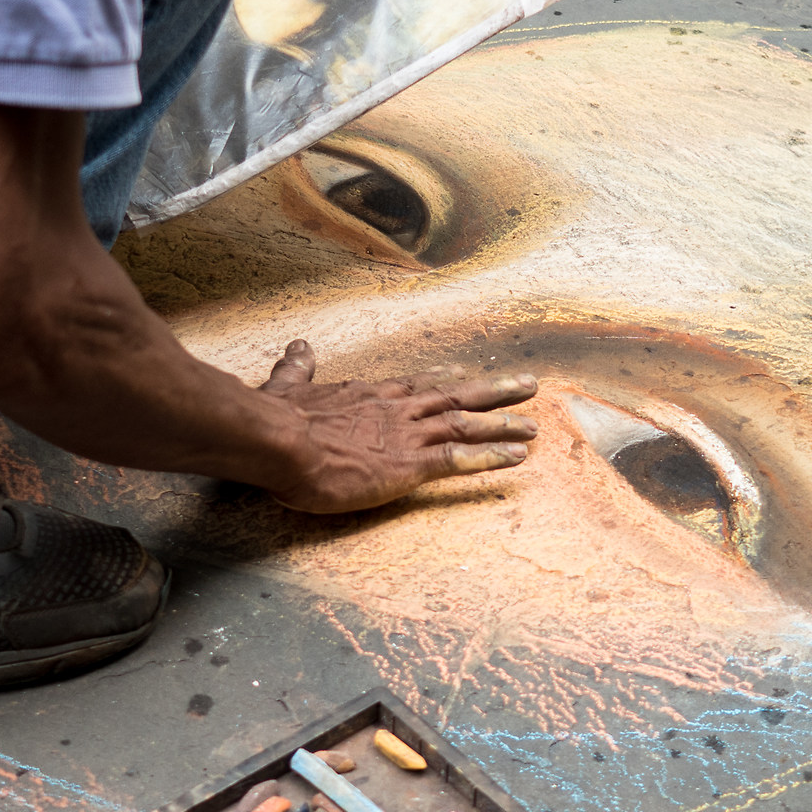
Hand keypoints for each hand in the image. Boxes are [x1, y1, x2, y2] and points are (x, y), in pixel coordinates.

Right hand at [254, 340, 538, 513]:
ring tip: (533, 426)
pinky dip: (491, 456)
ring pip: (466, 424)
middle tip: (526, 386)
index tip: (463, 377)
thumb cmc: (278, 418)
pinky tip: (517, 457)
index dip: (442, 382)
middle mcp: (396, 409)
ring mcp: (407, 435)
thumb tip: (299, 347)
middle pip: (454, 396)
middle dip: (493, 392)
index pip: (415, 385)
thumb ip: (298, 368)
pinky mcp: (410, 464)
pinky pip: (460, 459)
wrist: (281, 441)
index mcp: (369, 394)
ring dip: (502, 425)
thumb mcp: (287, 385)